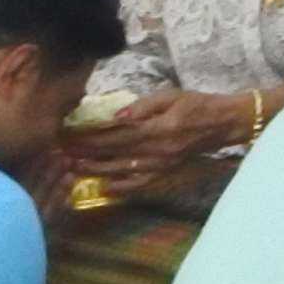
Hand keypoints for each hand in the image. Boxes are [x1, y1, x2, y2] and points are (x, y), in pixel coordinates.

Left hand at [64, 89, 242, 174]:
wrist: (222, 125)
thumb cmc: (196, 105)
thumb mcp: (171, 95)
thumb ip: (144, 105)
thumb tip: (116, 115)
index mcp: (157, 129)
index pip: (114, 133)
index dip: (89, 135)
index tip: (68, 134)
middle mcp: (156, 151)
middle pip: (112, 153)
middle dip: (85, 152)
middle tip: (61, 151)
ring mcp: (160, 166)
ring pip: (120, 170)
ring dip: (95, 170)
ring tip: (73, 167)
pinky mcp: (164, 173)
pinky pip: (139, 185)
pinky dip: (120, 188)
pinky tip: (103, 187)